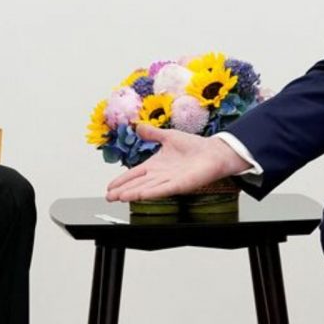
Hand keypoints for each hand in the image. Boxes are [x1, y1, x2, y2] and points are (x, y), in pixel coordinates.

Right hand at [106, 125, 249, 200]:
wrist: (214, 152)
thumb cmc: (195, 146)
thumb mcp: (168, 136)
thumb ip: (152, 133)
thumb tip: (137, 126)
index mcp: (156, 165)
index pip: (135, 174)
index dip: (122, 180)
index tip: (110, 187)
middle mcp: (161, 175)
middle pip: (137, 184)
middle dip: (122, 190)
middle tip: (109, 196)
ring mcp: (170, 181)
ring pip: (147, 189)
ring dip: (133, 193)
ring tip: (119, 197)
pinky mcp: (180, 184)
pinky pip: (163, 189)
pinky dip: (151, 193)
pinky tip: (141, 196)